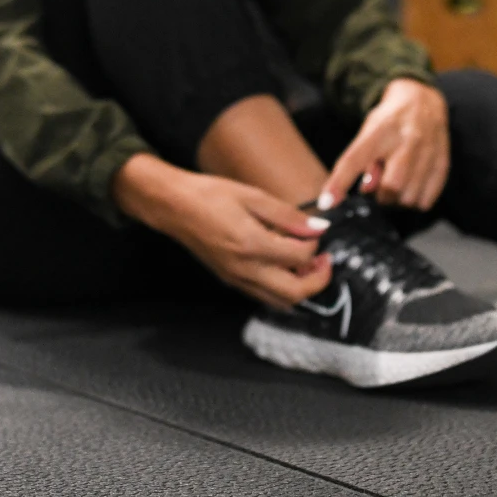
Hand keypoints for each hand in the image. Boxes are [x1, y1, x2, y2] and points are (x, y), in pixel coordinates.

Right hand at [112, 154, 331, 308]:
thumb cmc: (209, 195)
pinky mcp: (229, 280)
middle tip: (322, 259)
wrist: (173, 206)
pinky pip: (263, 295)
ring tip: (304, 264)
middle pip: (295, 293)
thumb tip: (317, 228)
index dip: (316, 244)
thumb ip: (287, 215)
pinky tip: (280, 265)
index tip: (316, 230)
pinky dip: (280, 287)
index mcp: (252, 244)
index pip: (300, 257)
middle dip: (317, 279)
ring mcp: (236, 278)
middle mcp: (245, 269)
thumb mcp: (252, 196)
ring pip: (280, 302)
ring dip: (300, 287)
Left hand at [321, 78, 448, 210]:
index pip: (354, 159)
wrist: (423, 101)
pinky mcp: (442, 162)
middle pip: (391, 186)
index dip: (339, 183)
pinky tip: (411, 185)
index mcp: (379, 130)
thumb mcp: (368, 131)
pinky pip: (426, 199)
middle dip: (381, 196)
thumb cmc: (388, 121)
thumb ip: (361, 159)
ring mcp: (428, 151)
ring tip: (397, 184)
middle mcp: (406, 140)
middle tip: (380, 188)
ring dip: (398, 200)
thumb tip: (366, 190)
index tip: (327, 203)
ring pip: (409, 197)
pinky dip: (415, 200)